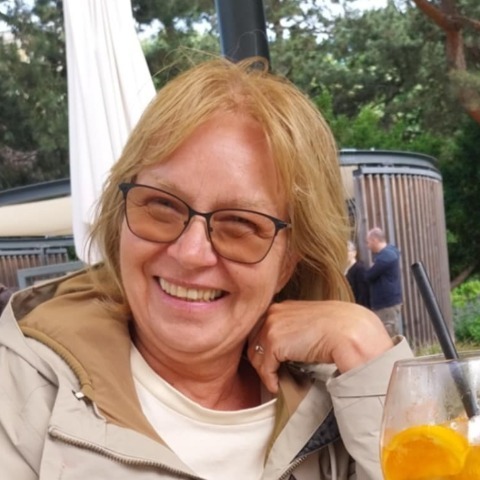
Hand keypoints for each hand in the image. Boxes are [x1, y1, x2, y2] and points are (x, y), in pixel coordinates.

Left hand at [248, 300, 392, 392]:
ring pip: (256, 355)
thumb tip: (288, 347)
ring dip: (265, 371)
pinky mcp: (274, 342)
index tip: (268, 361)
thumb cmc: (338, 328)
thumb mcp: (311, 322)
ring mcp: (271, 326)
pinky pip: (264, 368)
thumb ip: (295, 329)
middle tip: (270, 373)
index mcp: (282, 306)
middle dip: (261, 359)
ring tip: (276, 380)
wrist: (348, 331)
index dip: (263, 347)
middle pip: (253, 341)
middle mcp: (273, 313)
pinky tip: (278, 386)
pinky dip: (269, 380)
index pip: (260, 328)